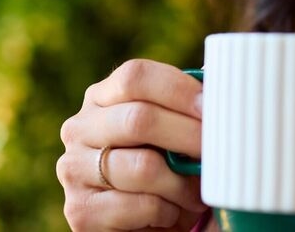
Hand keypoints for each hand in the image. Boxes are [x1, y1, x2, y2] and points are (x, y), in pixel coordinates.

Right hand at [58, 59, 209, 230]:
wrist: (141, 224)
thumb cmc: (163, 170)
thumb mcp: (171, 133)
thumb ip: (187, 108)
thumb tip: (220, 85)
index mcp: (101, 98)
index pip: (135, 76)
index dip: (178, 89)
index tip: (212, 109)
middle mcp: (79, 128)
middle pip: (138, 119)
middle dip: (188, 136)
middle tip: (217, 152)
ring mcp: (73, 169)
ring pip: (143, 167)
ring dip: (181, 184)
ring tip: (195, 194)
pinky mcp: (80, 210)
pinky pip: (140, 205)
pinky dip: (167, 212)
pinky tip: (170, 214)